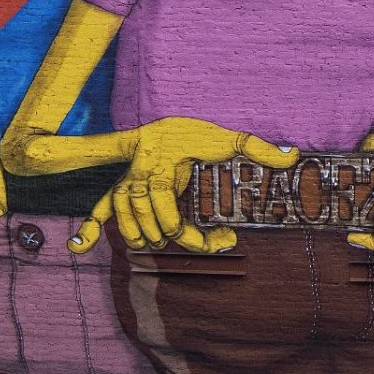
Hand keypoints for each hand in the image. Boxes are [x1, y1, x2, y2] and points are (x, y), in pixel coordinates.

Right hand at [75, 117, 297, 254]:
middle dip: (172, 235)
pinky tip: (80, 248)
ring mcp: (126, 184)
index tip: (213, 238)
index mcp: (159, 160)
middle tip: (205, 243)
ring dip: (143, 236)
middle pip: (145, 215)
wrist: (166, 125)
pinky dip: (89, 228)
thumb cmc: (195, 133)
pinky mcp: (121, 193)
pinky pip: (97, 209)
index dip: (183, 227)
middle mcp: (137, 173)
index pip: (162, 199)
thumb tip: (293, 155)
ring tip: (172, 245)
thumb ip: (256, 147)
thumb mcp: (225, 138)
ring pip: (123, 217)